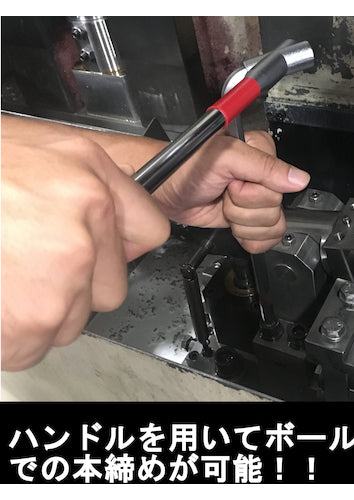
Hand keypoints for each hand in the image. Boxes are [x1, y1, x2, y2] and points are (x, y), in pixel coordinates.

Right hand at [1, 115, 169, 370]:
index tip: (100, 246)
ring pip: (71, 320)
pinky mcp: (25, 325)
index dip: (120, 242)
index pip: (150, 232)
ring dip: (38, 309)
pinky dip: (10, 334)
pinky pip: (33, 345)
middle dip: (75, 282)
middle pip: (110, 287)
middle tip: (27, 259)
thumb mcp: (43, 154)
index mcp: (89, 187)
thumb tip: (128, 230)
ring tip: (1, 274)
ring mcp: (56, 283)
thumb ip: (97, 189)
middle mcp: (81, 235)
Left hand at [154, 130, 310, 252]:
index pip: (281, 184)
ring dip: (241, 222)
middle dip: (242, 207)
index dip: (253, 190)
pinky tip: (233, 225)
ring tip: (223, 205)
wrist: (165, 192)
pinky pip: (268, 239)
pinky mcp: (249, 219)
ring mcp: (256, 201)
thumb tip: (298, 179)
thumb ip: (263, 167)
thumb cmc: (184, 168)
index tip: (232, 183)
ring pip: (272, 225)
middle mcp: (262, 177)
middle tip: (223, 194)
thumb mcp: (224, 159)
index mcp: (262, 153)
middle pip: (275, 207)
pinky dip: (248, 238)